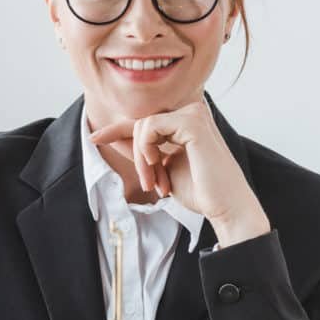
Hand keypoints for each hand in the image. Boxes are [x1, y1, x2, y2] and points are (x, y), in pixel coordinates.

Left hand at [88, 100, 269, 245]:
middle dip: (137, 156)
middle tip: (151, 184)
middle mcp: (192, 112)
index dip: (116, 129)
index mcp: (187, 122)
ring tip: (156, 183)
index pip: (145, 122)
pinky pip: (148, 127)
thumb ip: (141, 151)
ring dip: (141, 159)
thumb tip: (111, 136)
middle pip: (140, 123)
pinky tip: (157, 167)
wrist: (226, 207)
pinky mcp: (192, 121)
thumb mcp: (161, 169)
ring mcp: (194, 113)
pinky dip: (145, 151)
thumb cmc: (200, 192)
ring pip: (142, 126)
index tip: (93, 138)